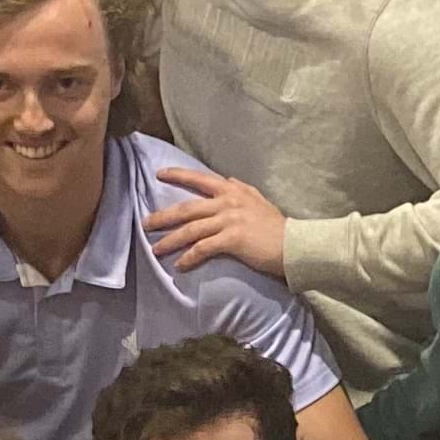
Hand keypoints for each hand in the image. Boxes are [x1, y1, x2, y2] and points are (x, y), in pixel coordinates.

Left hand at [145, 167, 287, 276]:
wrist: (294, 244)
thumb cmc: (277, 226)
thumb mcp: (258, 200)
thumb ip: (241, 190)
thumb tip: (227, 180)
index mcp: (233, 190)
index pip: (200, 179)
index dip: (178, 175)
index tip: (159, 174)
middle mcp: (228, 202)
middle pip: (187, 208)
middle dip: (163, 216)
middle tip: (145, 223)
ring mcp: (229, 220)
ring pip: (191, 229)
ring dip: (170, 241)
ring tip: (156, 250)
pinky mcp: (232, 239)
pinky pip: (203, 248)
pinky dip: (188, 257)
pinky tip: (179, 265)